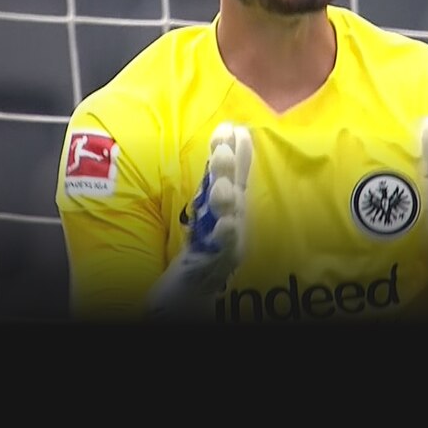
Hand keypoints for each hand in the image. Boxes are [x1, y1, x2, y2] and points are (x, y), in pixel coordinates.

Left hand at [148, 122, 251, 318]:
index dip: (236, 153)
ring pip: (231, 219)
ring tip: (222, 179)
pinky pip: (224, 252)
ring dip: (227, 197)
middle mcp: (233, 227)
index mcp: (227, 213)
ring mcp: (228, 248)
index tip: (233, 127)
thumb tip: (217, 155)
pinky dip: (226, 237)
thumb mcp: (202, 220)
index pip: (234, 178)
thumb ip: (210, 193)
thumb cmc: (199, 259)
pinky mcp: (216, 268)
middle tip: (228, 138)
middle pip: (235, 192)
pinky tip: (225, 225)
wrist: (191, 300)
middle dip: (233, 166)